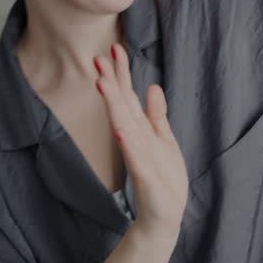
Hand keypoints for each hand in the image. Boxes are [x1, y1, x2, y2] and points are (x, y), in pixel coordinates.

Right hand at [96, 43, 186, 243]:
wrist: (163, 214)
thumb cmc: (162, 178)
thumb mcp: (164, 138)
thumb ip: (156, 114)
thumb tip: (152, 86)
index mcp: (139, 128)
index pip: (127, 95)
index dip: (122, 72)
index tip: (115, 47)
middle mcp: (134, 138)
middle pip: (120, 104)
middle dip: (111, 81)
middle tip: (98, 58)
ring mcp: (136, 154)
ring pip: (122, 123)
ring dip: (112, 104)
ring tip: (102, 83)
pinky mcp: (143, 173)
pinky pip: (134, 154)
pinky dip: (127, 140)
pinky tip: (121, 128)